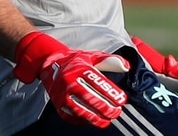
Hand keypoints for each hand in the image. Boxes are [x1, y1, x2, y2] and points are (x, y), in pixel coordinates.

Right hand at [13, 31, 129, 127]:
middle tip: (117, 112)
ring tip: (107, 120)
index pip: (98, 83)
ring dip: (95, 118)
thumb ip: (111, 60)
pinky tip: (93, 121)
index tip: (122, 100)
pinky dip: (83, 121)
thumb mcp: (94, 56)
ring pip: (80, 110)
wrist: (50, 65)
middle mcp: (69, 82)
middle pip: (90, 98)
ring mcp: (62, 95)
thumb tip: (127, 67)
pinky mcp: (57, 105)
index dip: (111, 93)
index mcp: (80, 68)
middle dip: (106, 108)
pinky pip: (71, 116)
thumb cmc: (78, 61)